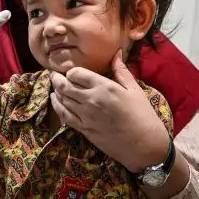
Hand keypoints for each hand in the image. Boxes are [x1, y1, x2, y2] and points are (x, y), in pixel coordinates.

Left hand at [49, 50, 169, 172]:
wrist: (144, 145)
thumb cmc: (143, 116)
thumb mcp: (135, 90)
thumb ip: (122, 71)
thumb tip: (116, 53)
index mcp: (104, 87)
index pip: (76, 73)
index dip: (71, 70)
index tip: (71, 71)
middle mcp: (91, 99)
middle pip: (64, 85)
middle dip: (57, 77)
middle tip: (54, 74)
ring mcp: (85, 115)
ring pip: (61, 98)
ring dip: (56, 90)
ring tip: (55, 84)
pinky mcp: (83, 128)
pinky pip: (63, 114)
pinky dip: (56, 105)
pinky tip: (54, 99)